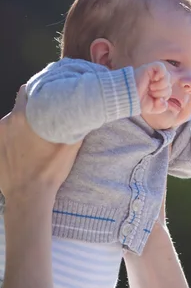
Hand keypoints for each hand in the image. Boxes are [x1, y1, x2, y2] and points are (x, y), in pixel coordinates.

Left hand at [0, 87, 80, 201]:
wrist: (28, 197)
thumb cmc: (50, 170)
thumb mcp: (70, 146)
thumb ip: (76, 125)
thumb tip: (85, 111)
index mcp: (24, 116)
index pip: (27, 90)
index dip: (38, 90)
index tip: (48, 94)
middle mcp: (7, 121)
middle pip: (19, 105)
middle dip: (31, 107)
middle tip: (45, 116)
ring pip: (12, 121)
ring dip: (22, 124)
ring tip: (34, 136)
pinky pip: (5, 135)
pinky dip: (13, 137)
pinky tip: (23, 148)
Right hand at [135, 62, 171, 114]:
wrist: (126, 96)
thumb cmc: (135, 101)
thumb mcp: (151, 108)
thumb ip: (161, 107)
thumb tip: (164, 101)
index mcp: (155, 88)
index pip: (168, 90)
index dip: (164, 96)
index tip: (154, 99)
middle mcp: (154, 80)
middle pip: (169, 84)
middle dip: (162, 92)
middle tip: (151, 93)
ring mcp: (152, 73)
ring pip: (167, 76)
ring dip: (161, 85)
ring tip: (151, 88)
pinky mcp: (148, 68)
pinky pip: (161, 67)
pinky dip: (161, 74)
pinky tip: (154, 79)